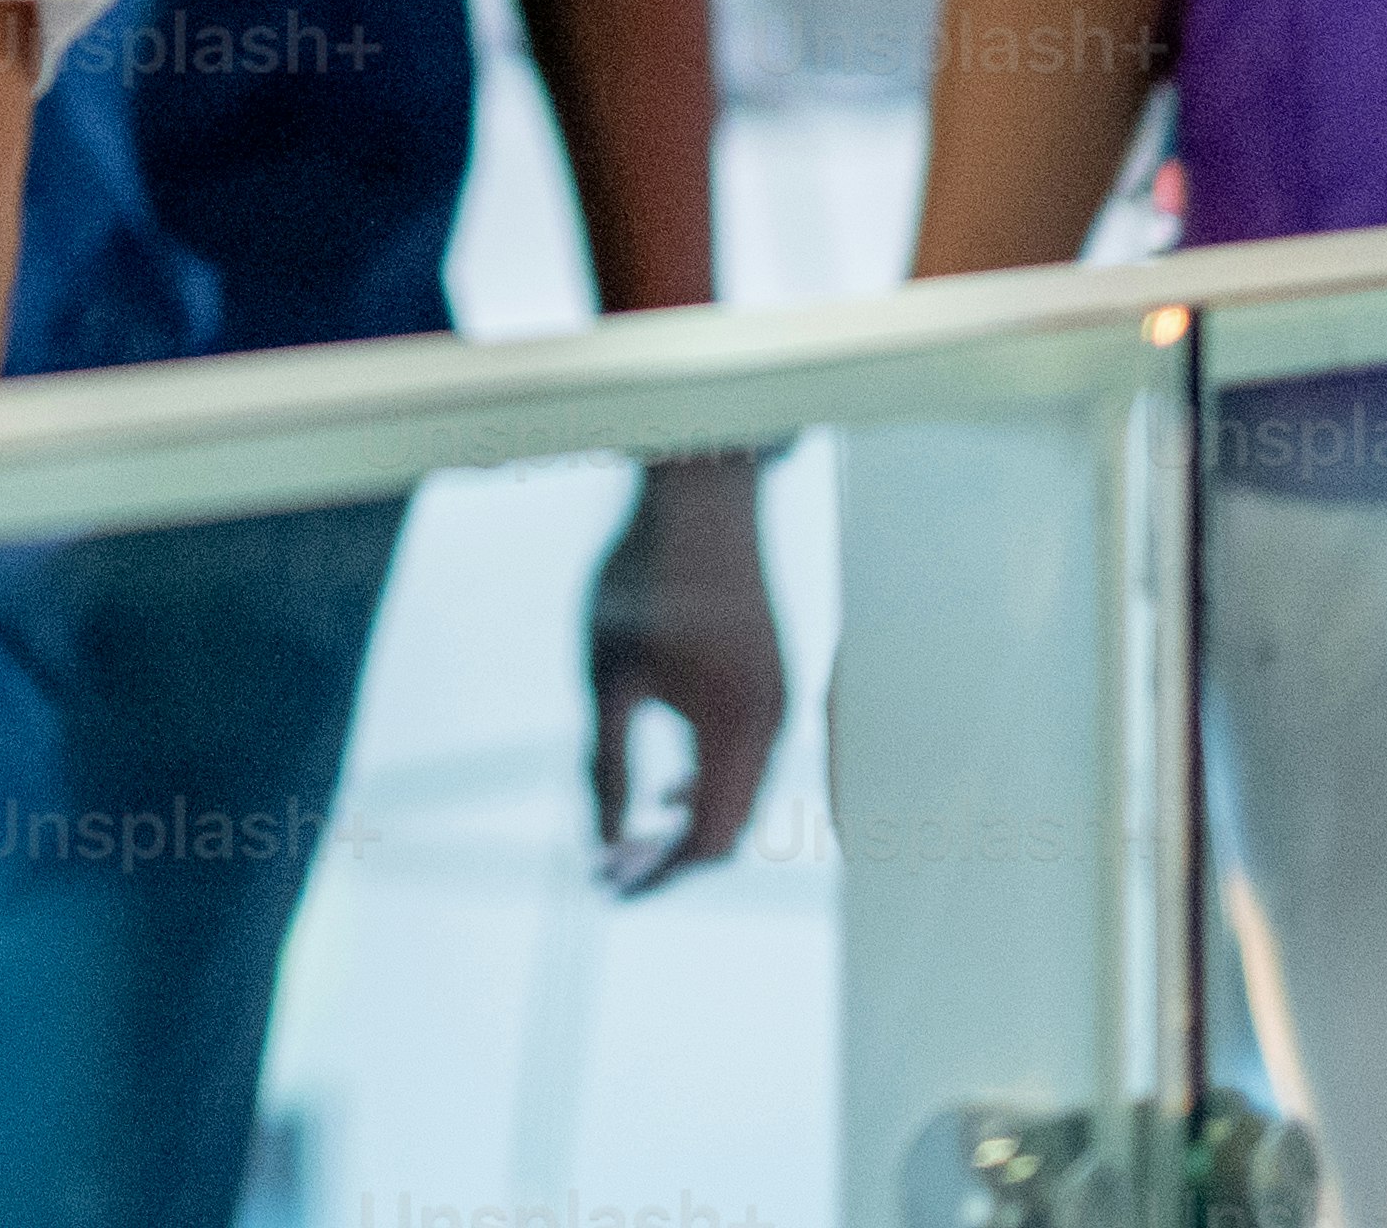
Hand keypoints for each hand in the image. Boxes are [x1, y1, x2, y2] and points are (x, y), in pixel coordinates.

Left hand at [585, 455, 783, 892]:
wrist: (701, 499)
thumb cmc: (644, 578)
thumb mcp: (607, 676)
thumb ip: (605, 763)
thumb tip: (604, 840)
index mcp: (736, 729)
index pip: (707, 842)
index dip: (657, 875)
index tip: (607, 887)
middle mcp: (773, 725)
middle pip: (730, 830)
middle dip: (670, 861)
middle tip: (611, 874)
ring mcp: (781, 703)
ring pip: (742, 798)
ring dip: (690, 828)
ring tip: (631, 843)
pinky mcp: (774, 683)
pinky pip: (750, 764)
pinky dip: (709, 790)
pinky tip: (666, 788)